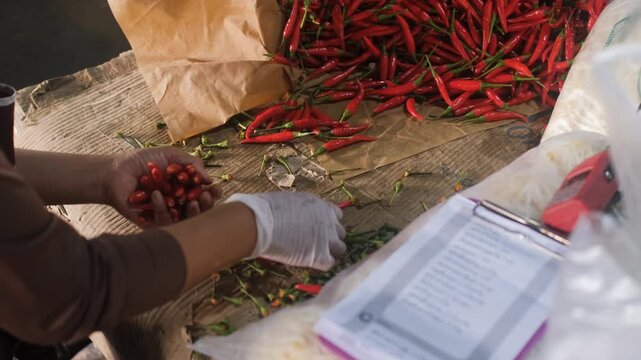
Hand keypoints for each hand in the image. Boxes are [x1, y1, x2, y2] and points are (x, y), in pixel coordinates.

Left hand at [103, 147, 220, 226]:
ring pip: (186, 220)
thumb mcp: (171, 155)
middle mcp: (177, 203)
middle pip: (199, 209)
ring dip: (192, 211)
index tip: (215, 188)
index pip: (203, 194)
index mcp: (183, 187)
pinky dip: (162, 208)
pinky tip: (157, 195)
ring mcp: (166, 214)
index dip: (211, 193)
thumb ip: (192, 164)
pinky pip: (164, 221)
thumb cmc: (142, 161)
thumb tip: (210, 179)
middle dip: (206, 204)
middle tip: (206, 197)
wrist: (115, 172)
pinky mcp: (152, 223)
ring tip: (192, 201)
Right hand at [226, 192, 346, 270]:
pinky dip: (322, 264)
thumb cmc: (267, 210)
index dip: (327, 224)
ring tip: (313, 255)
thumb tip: (297, 217)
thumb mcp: (291, 202)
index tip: (317, 229)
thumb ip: (302, 211)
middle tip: (315, 243)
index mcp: (321, 205)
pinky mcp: (320, 256)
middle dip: (330, 238)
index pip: (336, 216)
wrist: (260, 223)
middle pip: (340, 233)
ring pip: (340, 249)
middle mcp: (329, 221)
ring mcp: (327, 239)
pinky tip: (309, 262)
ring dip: (329, 252)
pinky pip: (330, 264)